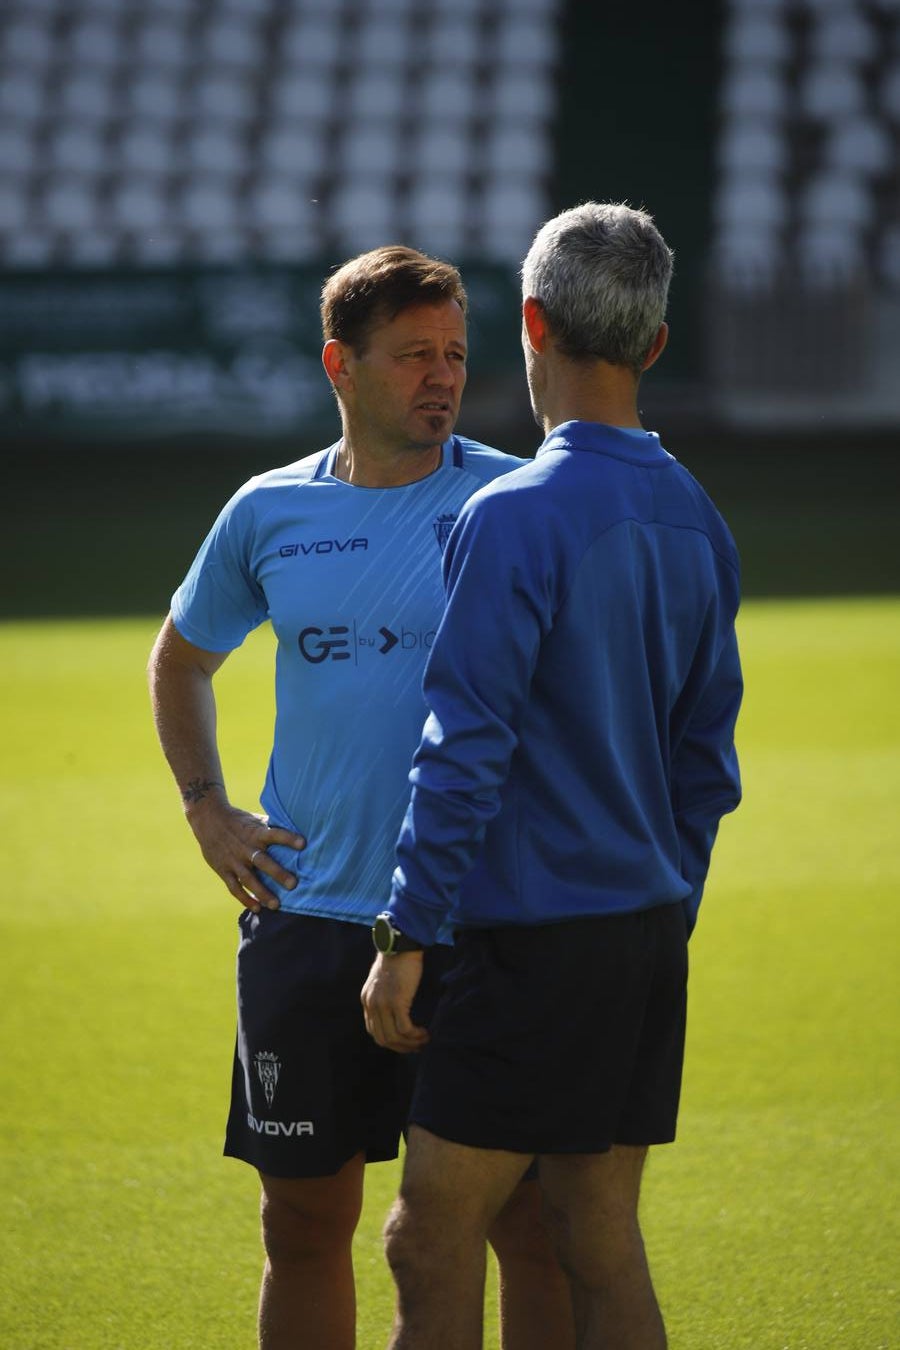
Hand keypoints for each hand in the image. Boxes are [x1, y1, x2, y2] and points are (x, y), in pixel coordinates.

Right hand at [185, 796, 304, 912]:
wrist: (209, 818)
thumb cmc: (240, 820)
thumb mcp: (255, 820)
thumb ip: (273, 828)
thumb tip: (299, 830)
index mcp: (256, 833)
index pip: (275, 834)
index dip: (288, 838)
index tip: (303, 844)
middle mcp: (246, 847)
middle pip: (263, 862)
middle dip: (278, 873)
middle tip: (293, 885)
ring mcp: (233, 860)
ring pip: (249, 879)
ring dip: (262, 893)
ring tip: (276, 905)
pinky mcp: (223, 870)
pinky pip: (234, 887)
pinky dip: (245, 899)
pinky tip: (257, 909)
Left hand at [361, 951, 428, 1052]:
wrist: (401, 944)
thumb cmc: (398, 959)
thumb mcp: (383, 979)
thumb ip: (384, 995)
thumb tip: (396, 1009)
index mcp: (367, 1000)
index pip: (373, 1030)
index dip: (390, 1040)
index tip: (404, 1042)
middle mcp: (372, 1005)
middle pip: (382, 1038)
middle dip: (400, 1047)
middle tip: (416, 1047)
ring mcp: (383, 1004)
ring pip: (394, 1037)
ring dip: (410, 1043)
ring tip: (424, 1040)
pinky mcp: (396, 1001)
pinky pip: (404, 1029)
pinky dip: (415, 1035)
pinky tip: (424, 1033)